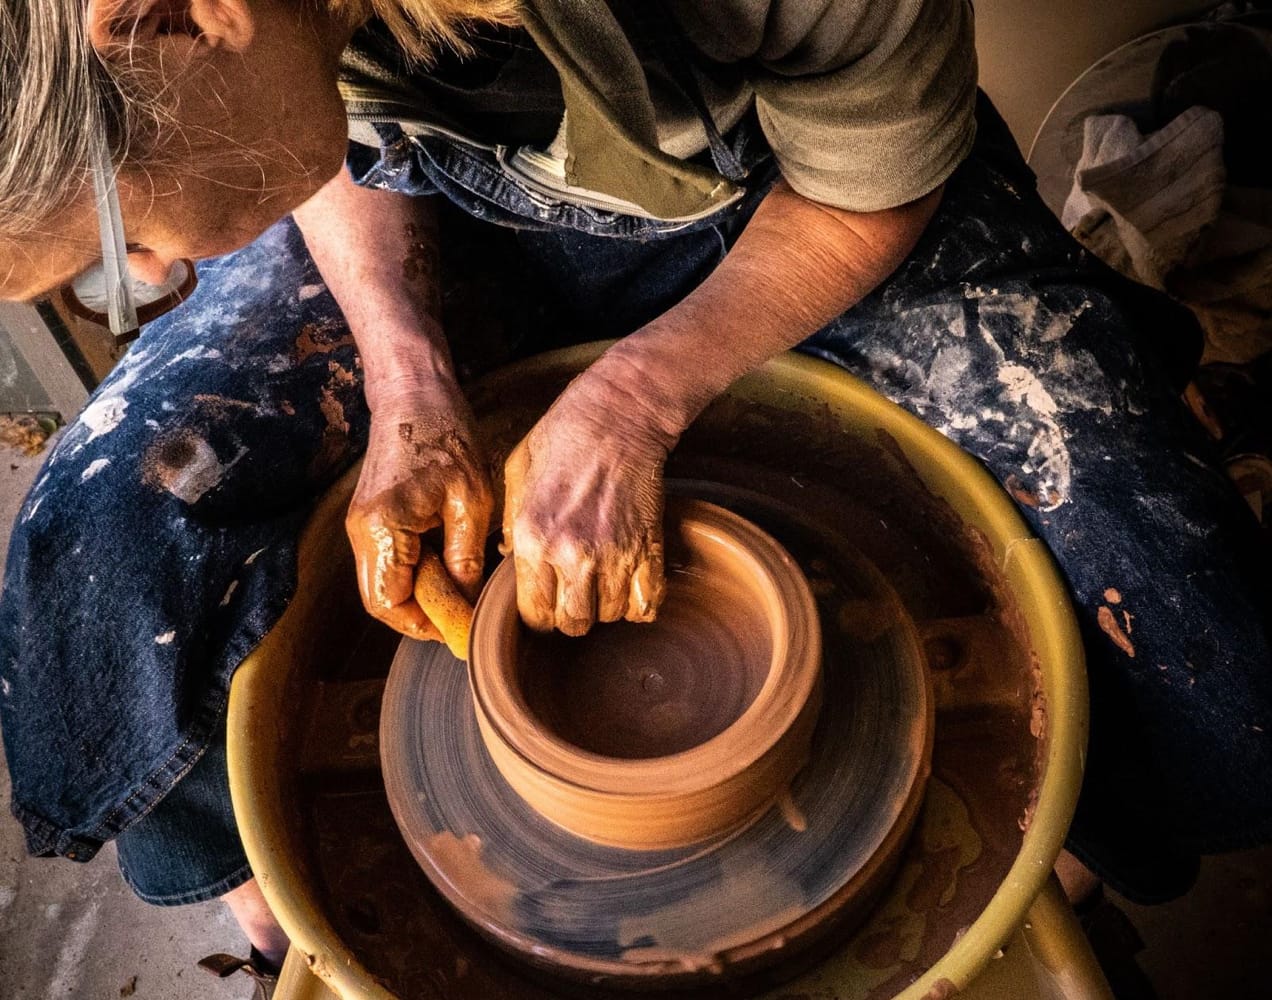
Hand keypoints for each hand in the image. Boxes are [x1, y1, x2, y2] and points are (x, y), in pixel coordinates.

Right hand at [346, 379, 492, 645]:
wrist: (414, 393)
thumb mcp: (471, 501)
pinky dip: (415, 574)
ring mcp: (361, 526)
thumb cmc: (446, 436)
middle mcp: (361, 532)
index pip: (390, 605)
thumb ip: (465, 559)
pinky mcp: (370, 518)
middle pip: (381, 601)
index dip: (425, 625)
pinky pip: (388, 563)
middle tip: (462, 614)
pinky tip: (448, 562)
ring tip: (459, 587)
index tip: (460, 629)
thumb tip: (467, 604)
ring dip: (419, 595)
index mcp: (382, 529)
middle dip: (421, 616)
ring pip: (384, 585)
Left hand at [502, 367, 677, 635]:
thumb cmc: (563, 436)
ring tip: (601, 580)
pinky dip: (639, 603)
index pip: (533, 614)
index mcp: (532, 538)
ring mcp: (614, 554)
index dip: (538, 613)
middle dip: (571, 615)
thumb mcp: (516, 474)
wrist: (619, 414)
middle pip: (572, 624)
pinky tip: (629, 585)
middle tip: (573, 592)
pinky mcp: (649, 548)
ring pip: (609, 616)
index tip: (545, 599)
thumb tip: (509, 559)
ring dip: (605, 606)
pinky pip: (647, 604)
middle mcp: (571, 554)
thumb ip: (510, 524)